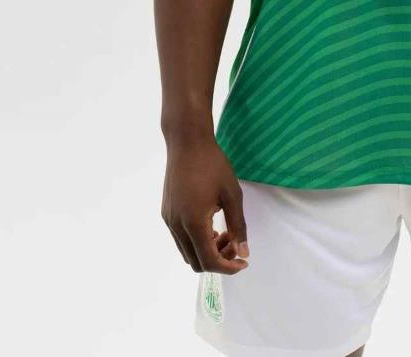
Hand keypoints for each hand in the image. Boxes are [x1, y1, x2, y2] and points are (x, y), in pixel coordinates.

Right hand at [162, 136, 249, 273]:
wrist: (187, 142)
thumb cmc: (213, 164)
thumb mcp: (232, 194)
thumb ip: (238, 226)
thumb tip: (243, 253)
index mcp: (193, 222)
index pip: (209, 261)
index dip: (228, 267)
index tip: (243, 262)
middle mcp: (176, 226)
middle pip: (196, 262)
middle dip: (218, 260)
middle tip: (235, 244)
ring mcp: (169, 220)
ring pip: (187, 252)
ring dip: (207, 251)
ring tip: (225, 232)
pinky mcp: (166, 213)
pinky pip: (181, 239)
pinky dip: (196, 241)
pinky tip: (211, 224)